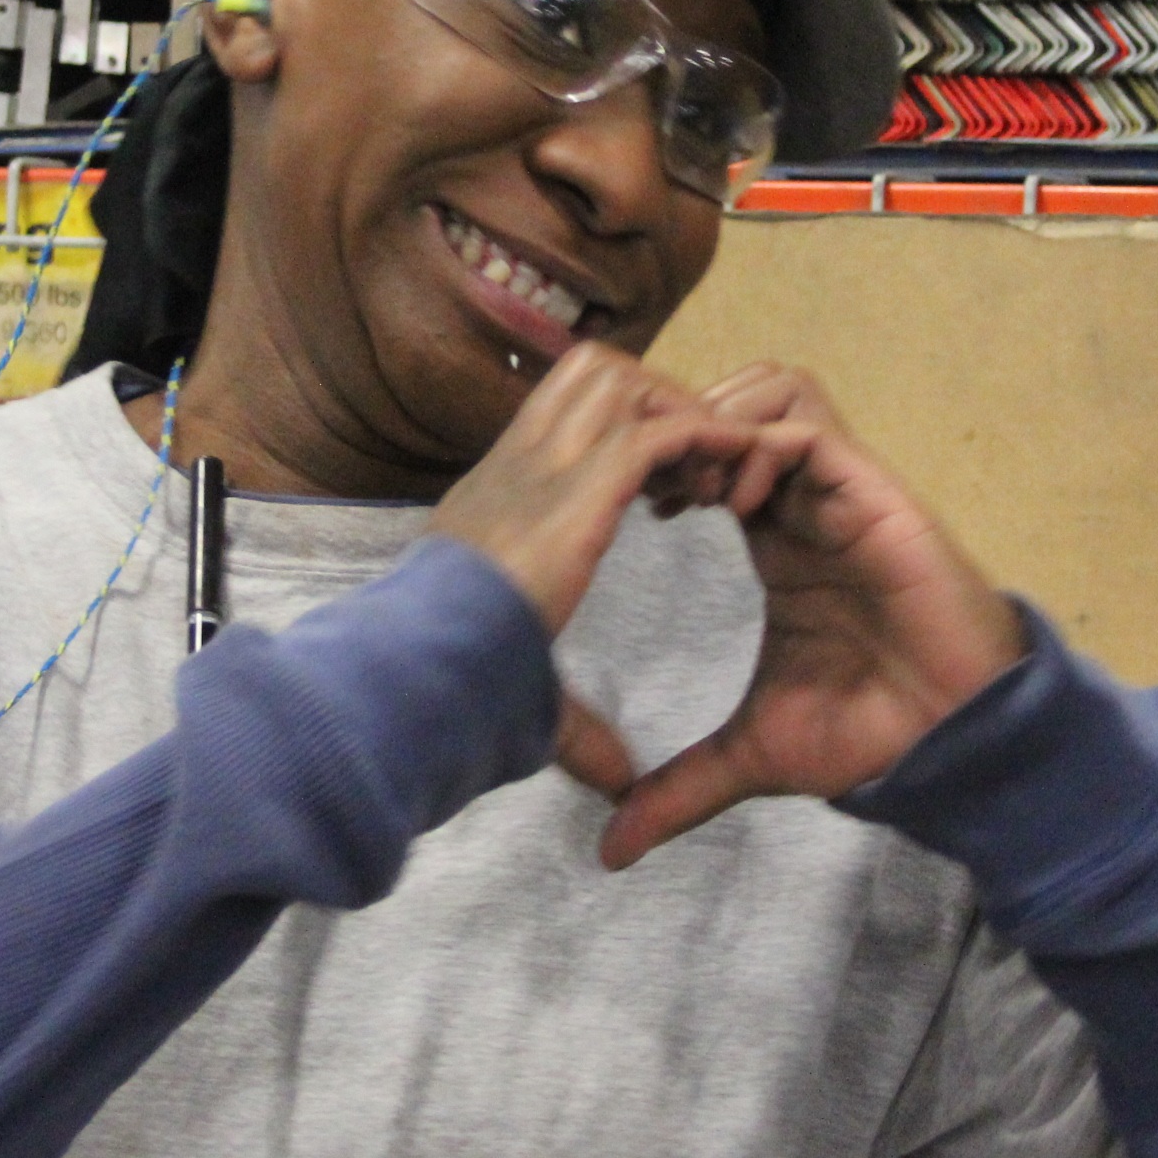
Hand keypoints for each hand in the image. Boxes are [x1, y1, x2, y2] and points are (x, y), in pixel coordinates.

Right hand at [431, 346, 757, 801]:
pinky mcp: (582, 484)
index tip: (664, 491)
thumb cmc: (452, 683)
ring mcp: (545, 465)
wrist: (422, 667)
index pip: (558, 419)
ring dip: (679, 411)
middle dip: (653, 400)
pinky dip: (702, 438)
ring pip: (626, 382)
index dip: (618, 433)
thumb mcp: (523, 689)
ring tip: (716, 471)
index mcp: (495, 498)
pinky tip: (735, 470)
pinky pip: (659, 428)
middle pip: (594, 374)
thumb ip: (576, 722)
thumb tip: (619, 782)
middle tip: (695, 469)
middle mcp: (517, 465)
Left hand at [593, 364, 1027, 870]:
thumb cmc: (870, 733)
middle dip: (683, 426)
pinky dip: (760, 443)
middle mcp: (806, 504)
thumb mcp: (751, 758)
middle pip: (735, 400)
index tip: (627, 510)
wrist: (950, 739)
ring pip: (773, 388)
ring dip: (721, 422)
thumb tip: (610, 850)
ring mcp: (841, 490)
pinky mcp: (873, 491)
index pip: (710, 457)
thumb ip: (679, 788)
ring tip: (692, 489)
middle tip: (650, 487)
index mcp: (778, 541)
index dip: (661, 466)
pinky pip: (809, 425)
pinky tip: (733, 504)